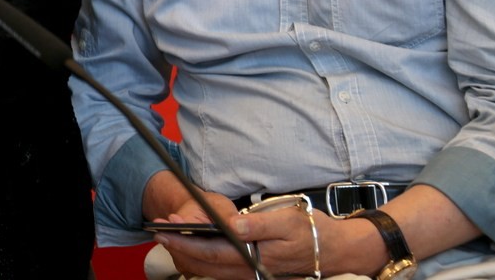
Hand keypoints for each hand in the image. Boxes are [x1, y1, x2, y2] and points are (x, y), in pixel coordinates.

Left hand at [159, 197, 347, 279]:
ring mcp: (252, 274)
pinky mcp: (254, 272)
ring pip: (211, 270)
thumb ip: (258, 224)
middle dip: (180, 249)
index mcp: (255, 257)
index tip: (164, 231)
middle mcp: (250, 270)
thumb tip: (232, 225)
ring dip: (189, 254)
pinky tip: (195, 246)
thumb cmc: (311, 231)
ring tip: (170, 236)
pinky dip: (205, 259)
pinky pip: (222, 270)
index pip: (211, 252)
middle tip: (157, 231)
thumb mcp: (287, 220)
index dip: (185, 242)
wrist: (337, 250)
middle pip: (205, 264)